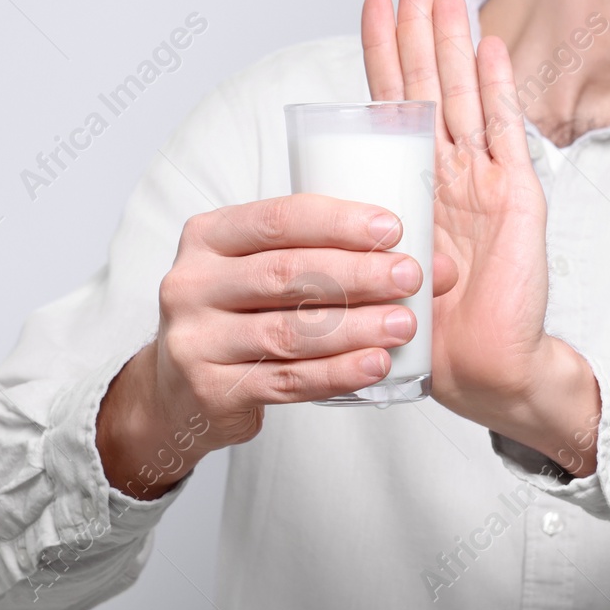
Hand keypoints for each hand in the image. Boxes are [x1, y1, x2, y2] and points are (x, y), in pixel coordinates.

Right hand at [96, 193, 457, 498]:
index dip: (338, 222)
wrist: (176, 391)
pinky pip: (287, 380)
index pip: (278, 219)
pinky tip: (376, 364)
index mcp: (208, 237)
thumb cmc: (240, 315)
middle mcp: (193, 283)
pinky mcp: (212, 389)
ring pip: (289, 331)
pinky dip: (337, 373)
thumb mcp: (259, 270)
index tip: (393, 227)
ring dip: (355, 326)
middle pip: (286, 273)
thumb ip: (324, 256)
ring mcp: (196, 339)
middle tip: (411, 276)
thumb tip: (432, 261)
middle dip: (357, 273)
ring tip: (405, 324)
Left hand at [361, 0, 601, 472]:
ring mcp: (484, 179)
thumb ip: (362, 224)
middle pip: (429, 84)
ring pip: (464, 96)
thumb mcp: (378, 263)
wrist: (483, 368)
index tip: (374, 0)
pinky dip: (497, 89)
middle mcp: (448, 171)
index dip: (383, 51)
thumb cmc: (429, 326)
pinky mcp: (516, 197)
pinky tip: (490, 48)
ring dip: (454, 43)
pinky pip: (505, 132)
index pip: (392, 102)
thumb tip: (319, 200)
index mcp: (411, 182)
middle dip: (420, 28)